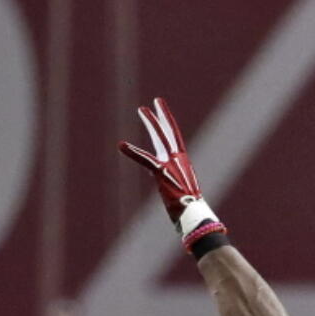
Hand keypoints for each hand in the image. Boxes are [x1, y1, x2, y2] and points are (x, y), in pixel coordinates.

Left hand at [118, 98, 202, 220]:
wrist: (193, 214)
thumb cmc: (188, 210)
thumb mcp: (177, 191)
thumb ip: (166, 179)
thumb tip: (155, 176)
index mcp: (183, 163)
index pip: (175, 139)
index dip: (168, 124)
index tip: (163, 113)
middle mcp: (178, 159)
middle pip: (169, 132)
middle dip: (161, 116)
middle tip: (156, 101)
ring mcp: (170, 164)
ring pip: (159, 137)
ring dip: (151, 122)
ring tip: (141, 108)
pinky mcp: (161, 172)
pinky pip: (144, 159)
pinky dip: (132, 152)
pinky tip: (121, 145)